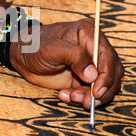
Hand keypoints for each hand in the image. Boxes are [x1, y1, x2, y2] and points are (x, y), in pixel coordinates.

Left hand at [9, 19, 123, 108]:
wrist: (23, 56)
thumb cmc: (36, 46)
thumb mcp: (53, 48)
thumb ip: (75, 57)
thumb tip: (93, 75)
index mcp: (90, 34)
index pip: (108, 56)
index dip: (106, 76)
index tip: (97, 92)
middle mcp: (94, 48)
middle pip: (112, 73)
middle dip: (100, 90)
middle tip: (85, 101)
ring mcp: (90, 65)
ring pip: (104, 86)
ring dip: (89, 96)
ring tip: (69, 97)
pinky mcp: (84, 78)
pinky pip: (90, 93)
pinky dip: (80, 98)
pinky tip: (63, 95)